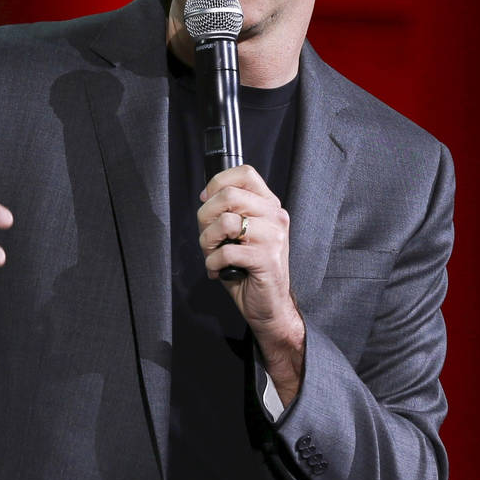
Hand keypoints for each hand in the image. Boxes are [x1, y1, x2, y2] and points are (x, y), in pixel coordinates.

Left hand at [198, 164, 304, 402]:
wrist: (270, 306)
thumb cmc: (249, 269)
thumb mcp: (240, 233)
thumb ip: (228, 211)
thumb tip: (205, 195)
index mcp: (269, 205)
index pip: (245, 173)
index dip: (218, 182)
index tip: (207, 201)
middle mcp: (275, 216)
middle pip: (229, 195)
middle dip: (205, 216)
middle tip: (207, 236)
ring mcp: (273, 237)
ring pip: (226, 222)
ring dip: (207, 241)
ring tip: (212, 254)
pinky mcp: (267, 259)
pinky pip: (226, 252)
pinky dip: (212, 264)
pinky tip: (217, 271)